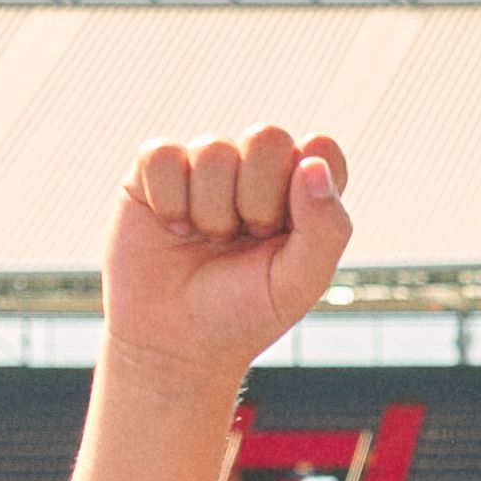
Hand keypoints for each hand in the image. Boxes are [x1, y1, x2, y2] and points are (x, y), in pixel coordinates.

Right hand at [102, 130, 351, 386]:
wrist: (174, 343)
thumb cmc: (243, 312)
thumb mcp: (299, 282)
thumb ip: (325, 226)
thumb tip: (311, 163)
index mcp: (303, 190)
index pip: (321, 148)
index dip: (306, 186)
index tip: (287, 231)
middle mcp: (256, 169)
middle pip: (267, 136)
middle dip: (256, 199)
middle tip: (245, 239)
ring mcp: (206, 166)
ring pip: (213, 149)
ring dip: (211, 210)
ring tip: (207, 241)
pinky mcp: (155, 170)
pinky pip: (164, 155)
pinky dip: (169, 200)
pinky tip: (173, 228)